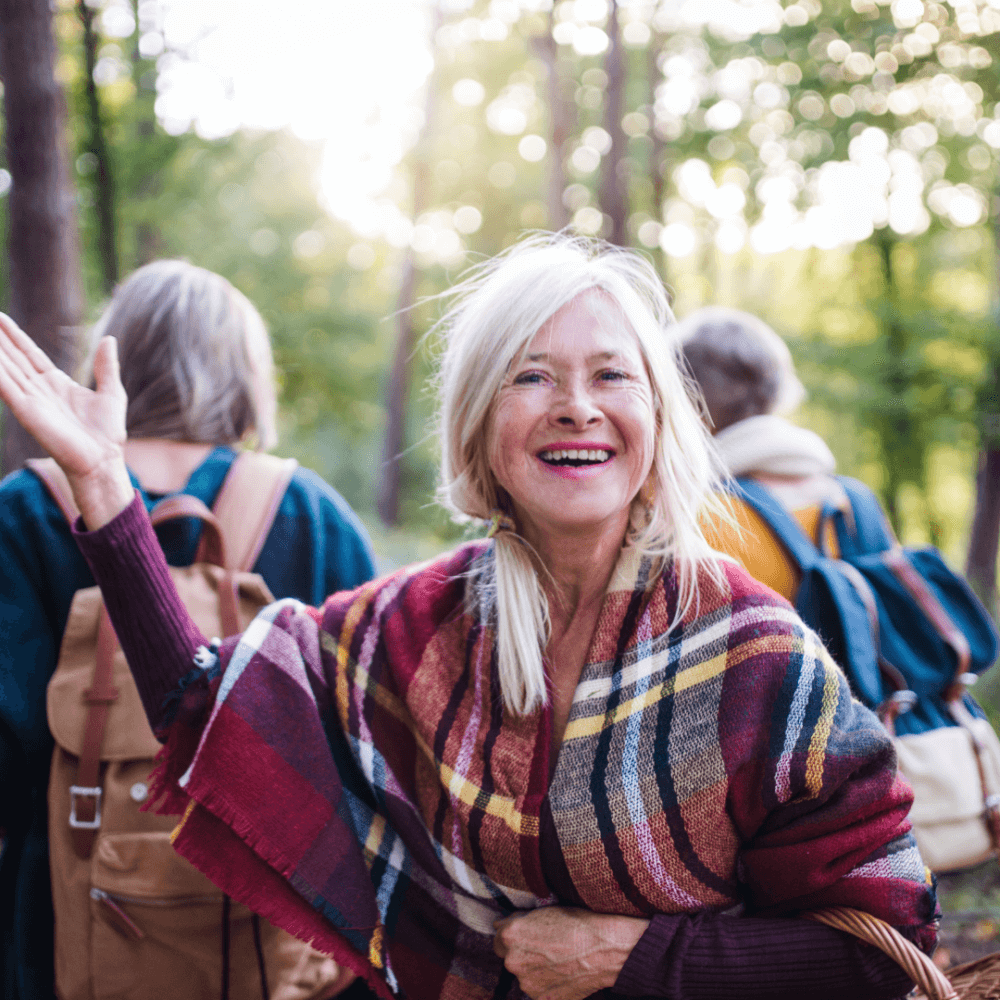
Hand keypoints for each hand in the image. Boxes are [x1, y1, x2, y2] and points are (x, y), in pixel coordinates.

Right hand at [0, 313, 132, 527]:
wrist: (103, 459)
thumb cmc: (107, 432)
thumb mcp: (111, 392)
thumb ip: (106, 366)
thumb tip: (108, 339)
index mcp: (56, 383)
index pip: (29, 354)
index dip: (14, 336)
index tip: (0, 318)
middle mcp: (39, 389)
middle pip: (12, 358)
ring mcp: (31, 400)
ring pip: (5, 369)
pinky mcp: (27, 412)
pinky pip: (5, 387)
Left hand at [493, 906, 647, 999]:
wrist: (604, 950)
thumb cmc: (577, 925)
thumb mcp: (544, 911)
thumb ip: (517, 921)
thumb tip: (500, 926)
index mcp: (511, 936)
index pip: (498, 939)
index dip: (512, 937)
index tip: (525, 937)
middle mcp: (513, 962)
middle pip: (510, 959)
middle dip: (523, 954)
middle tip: (546, 948)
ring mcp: (527, 984)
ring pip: (525, 976)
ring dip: (535, 970)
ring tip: (559, 960)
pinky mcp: (542, 999)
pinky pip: (539, 990)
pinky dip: (547, 984)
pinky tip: (563, 973)